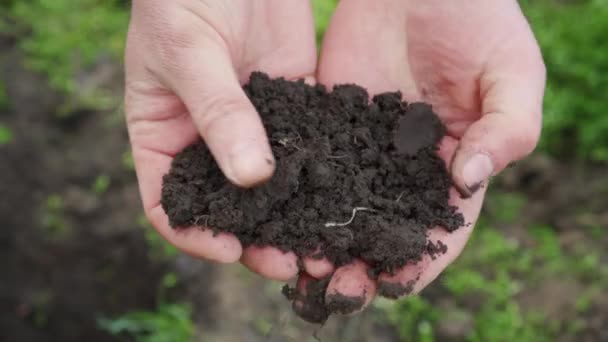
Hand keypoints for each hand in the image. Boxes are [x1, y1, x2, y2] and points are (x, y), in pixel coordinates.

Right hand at [125, 0, 319, 279]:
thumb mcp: (190, 52)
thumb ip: (220, 113)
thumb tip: (251, 179)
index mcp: (163, 136)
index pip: (167, 204)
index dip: (193, 233)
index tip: (228, 249)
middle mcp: (207, 141)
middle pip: (226, 208)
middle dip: (255, 238)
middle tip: (288, 263)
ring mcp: (252, 127)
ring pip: (270, 188)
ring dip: (293, 219)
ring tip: (321, 247)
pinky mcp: (292, 107)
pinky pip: (304, 150)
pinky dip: (320, 179)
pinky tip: (342, 199)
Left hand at [293, 0, 545, 315]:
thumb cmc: (480, 18)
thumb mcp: (513, 72)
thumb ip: (508, 128)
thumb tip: (467, 181)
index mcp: (456, 165)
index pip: (441, 232)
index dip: (421, 263)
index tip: (394, 285)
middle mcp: (406, 166)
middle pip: (384, 230)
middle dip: (362, 264)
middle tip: (337, 287)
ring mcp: (365, 146)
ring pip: (342, 207)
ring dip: (322, 240)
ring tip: (300, 264)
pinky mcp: (330, 119)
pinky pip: (312, 164)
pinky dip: (296, 195)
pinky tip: (277, 217)